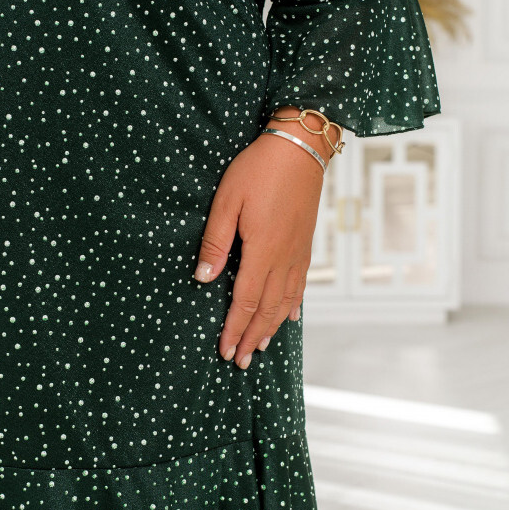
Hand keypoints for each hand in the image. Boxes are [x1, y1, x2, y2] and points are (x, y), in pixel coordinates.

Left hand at [192, 114, 333, 368]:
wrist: (299, 148)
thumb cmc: (258, 170)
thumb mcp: (227, 201)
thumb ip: (215, 242)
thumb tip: (203, 278)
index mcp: (262, 250)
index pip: (245, 301)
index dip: (234, 329)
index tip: (224, 350)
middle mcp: (284, 258)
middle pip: (266, 309)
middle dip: (251, 337)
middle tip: (238, 361)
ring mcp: (298, 253)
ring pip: (285, 301)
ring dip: (271, 327)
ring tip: (259, 347)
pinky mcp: (305, 244)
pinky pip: (300, 285)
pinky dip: (293, 306)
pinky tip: (289, 316)